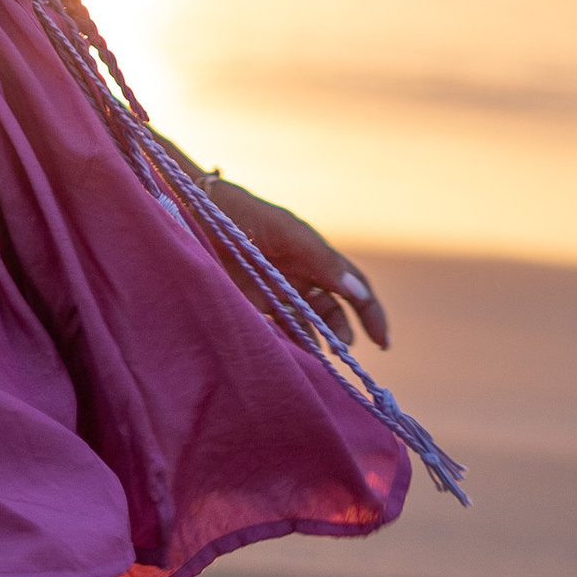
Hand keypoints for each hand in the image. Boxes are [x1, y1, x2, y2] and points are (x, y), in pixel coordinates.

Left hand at [201, 178, 390, 350]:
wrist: (194, 212)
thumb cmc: (244, 214)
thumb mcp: (287, 232)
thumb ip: (323, 260)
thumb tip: (359, 292)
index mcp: (315, 259)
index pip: (354, 290)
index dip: (371, 314)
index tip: (382, 341)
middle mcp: (299, 280)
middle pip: (331, 316)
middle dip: (340, 336)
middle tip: (340, 352)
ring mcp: (275, 295)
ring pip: (304, 329)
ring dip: (314, 347)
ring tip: (317, 364)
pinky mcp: (249, 308)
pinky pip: (275, 334)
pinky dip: (286, 348)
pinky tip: (290, 359)